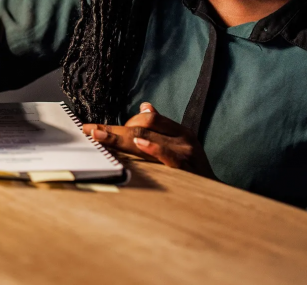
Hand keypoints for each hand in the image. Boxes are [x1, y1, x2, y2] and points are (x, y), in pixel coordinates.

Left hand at [81, 102, 214, 178]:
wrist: (219, 198)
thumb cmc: (194, 170)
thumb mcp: (181, 145)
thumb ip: (162, 128)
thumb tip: (145, 107)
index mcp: (179, 131)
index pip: (146, 120)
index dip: (120, 123)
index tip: (94, 128)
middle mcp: (182, 138)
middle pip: (140, 128)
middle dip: (111, 129)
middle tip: (87, 130)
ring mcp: (185, 153)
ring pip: (146, 139)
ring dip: (118, 138)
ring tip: (98, 135)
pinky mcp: (188, 170)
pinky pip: (168, 157)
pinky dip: (153, 149)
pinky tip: (138, 144)